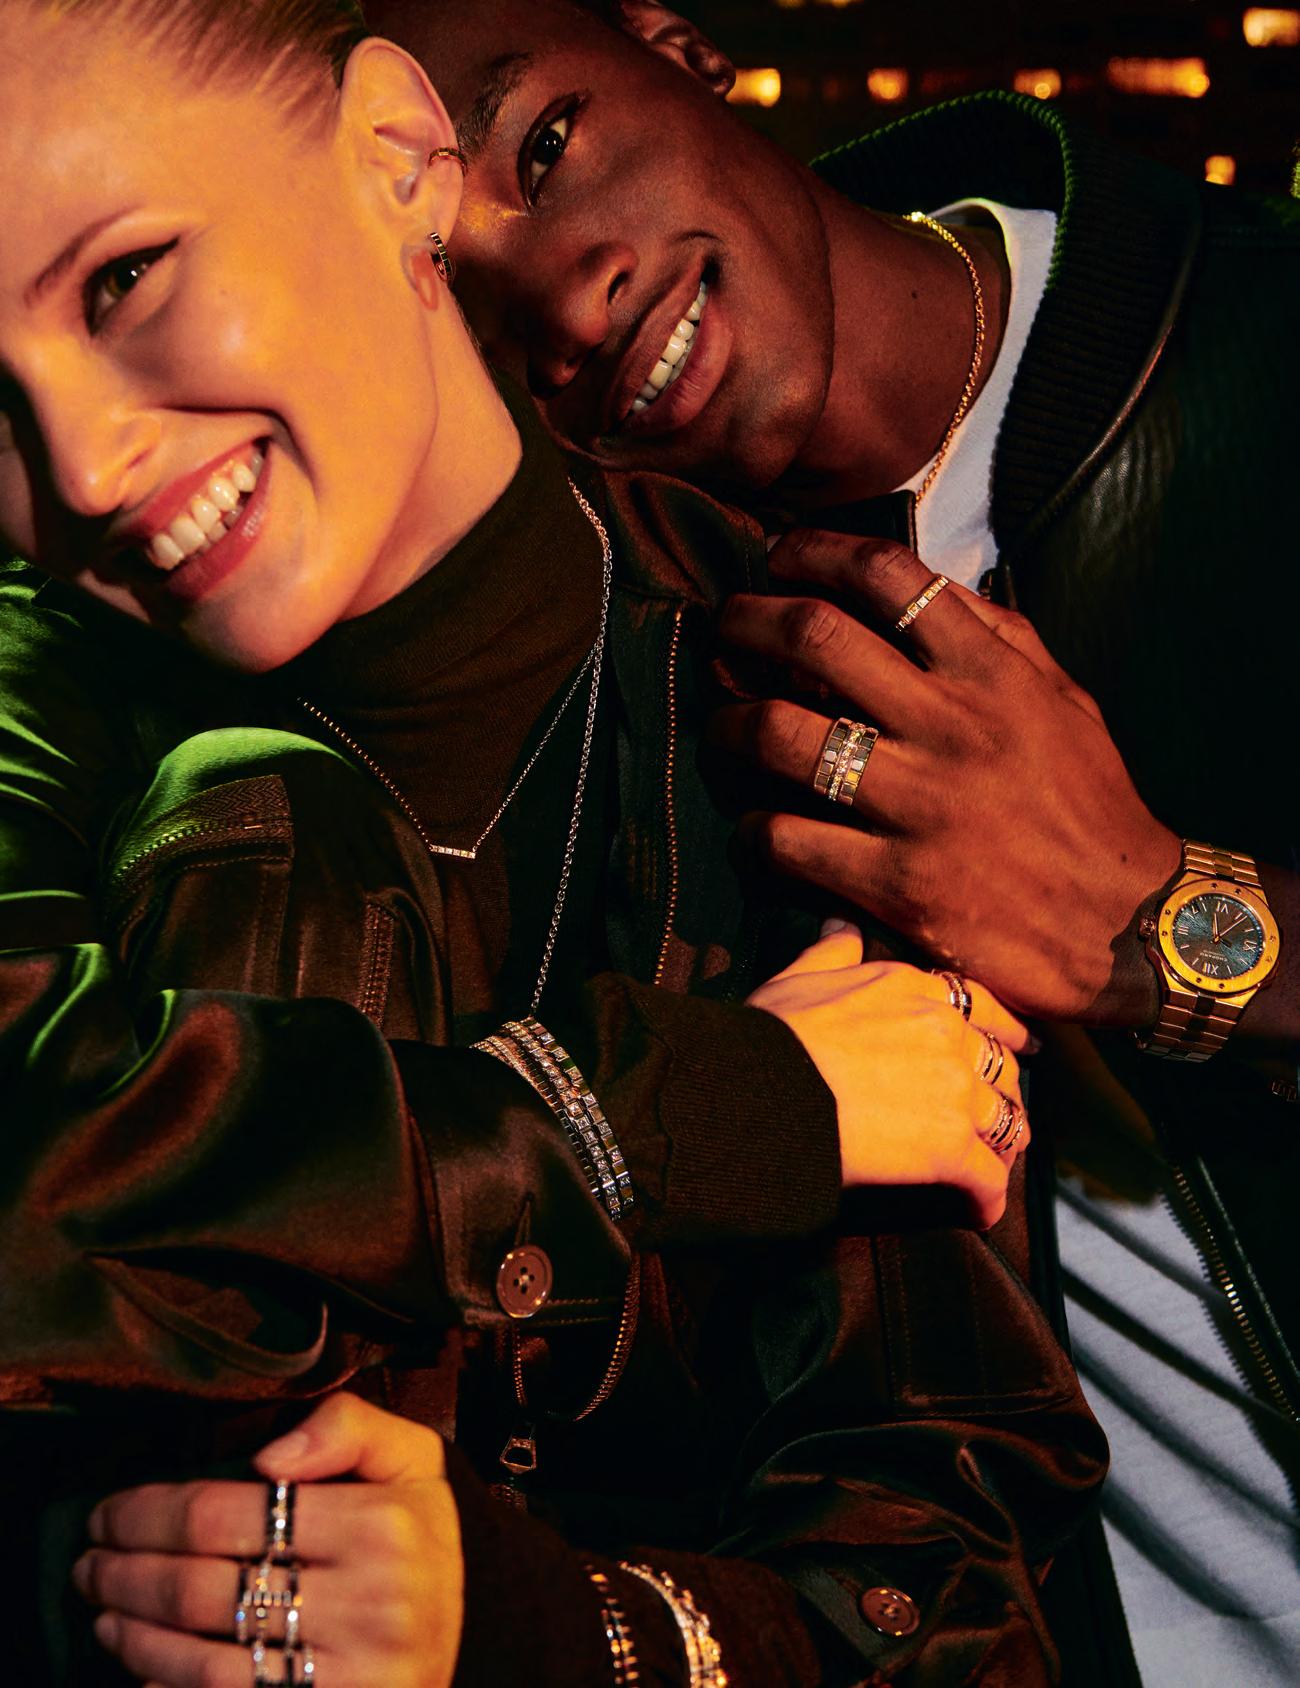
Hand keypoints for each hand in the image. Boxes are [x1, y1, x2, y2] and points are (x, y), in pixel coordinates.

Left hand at [76, 1394, 462, 1687]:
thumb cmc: (423, 1532)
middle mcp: (368, 1606)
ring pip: (204, 1663)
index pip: (228, 1515)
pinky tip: (142, 1668)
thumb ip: (348, 1426)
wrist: (480, 1628)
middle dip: (127, 1575)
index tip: (109, 1511)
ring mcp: (349, 1677)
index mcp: (380, 1526)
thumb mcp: (411, 1457)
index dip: (150, 1513)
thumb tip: (268, 1454)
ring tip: (102, 1611)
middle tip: (89, 1561)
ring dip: (135, 1636)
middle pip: (204, 1590)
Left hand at [715, 530, 1181, 1025]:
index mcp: (990, 673)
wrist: (1128, 926)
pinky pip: (788, 838)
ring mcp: (917, 804)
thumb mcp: (1066, 702)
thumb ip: (1002, 639)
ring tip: (721, 726)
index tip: (782, 557)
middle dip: (747, 620)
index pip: (887, 576)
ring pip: (781, 735)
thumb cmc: (1092, 806)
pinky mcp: (895, 882)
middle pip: (812, 637)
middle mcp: (948, 726)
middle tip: (722, 627)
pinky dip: (753, 827)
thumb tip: (933, 587)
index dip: (816, 551)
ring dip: (729, 723)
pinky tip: (753, 826)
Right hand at [748, 922, 1031, 1227]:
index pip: (980, 1006)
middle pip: (1002, 1066)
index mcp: (914, 990)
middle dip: (1002, 1092)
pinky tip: (977, 1212)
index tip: (1020, 1044)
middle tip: (996, 1116)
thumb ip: (832, 953)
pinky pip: (989, 1180)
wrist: (762, 1089)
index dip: (1004, 1029)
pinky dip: (986, 1200)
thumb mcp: (800, 978)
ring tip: (991, 1165)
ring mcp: (955, 1091)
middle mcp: (947, 1034)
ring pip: (1007, 1122)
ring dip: (1001, 1146)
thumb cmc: (773, 1034)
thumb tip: (842, 927)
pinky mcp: (951, 1148)